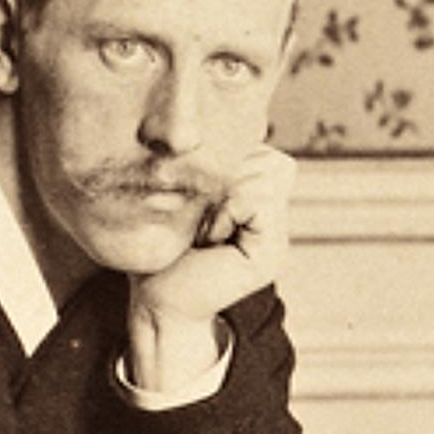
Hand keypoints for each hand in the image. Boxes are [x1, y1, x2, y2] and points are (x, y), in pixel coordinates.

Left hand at [124, 146, 293, 396]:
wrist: (155, 302)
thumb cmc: (160, 249)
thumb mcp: (187, 198)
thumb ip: (214, 171)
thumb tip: (228, 131)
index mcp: (257, 202)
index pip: (263, 151)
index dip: (227, 161)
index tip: (194, 197)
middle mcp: (275, 219)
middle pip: (270, 160)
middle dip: (226, 176)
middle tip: (198, 216)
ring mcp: (278, 238)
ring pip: (267, 175)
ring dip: (225, 195)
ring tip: (204, 229)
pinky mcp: (271, 254)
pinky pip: (258, 200)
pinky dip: (228, 210)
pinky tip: (211, 238)